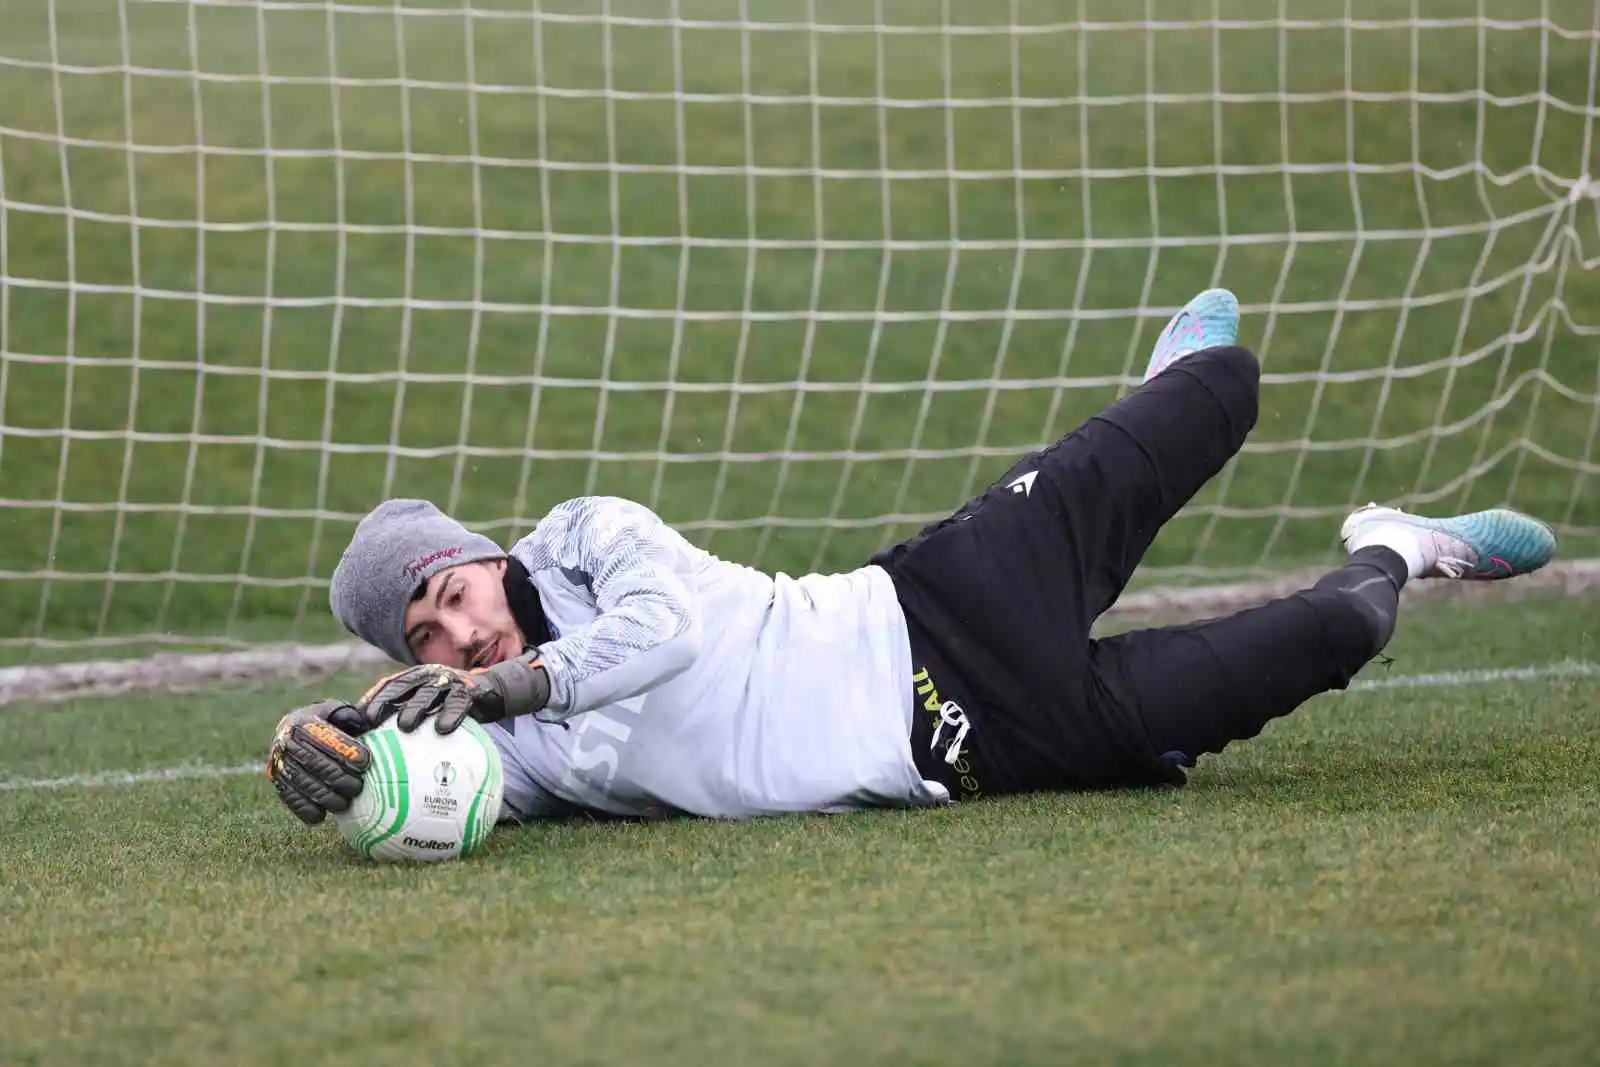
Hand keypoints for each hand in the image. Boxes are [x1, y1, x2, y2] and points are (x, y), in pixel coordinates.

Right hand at [265, 700, 370, 825]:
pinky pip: (289, 798)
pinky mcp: (277, 782)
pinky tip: (321, 816)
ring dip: (325, 796)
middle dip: (338, 777)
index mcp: (302, 720)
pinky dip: (304, 809)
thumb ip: (354, 717)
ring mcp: (278, 762)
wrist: (293, 733)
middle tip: (357, 787)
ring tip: (345, 803)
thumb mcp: (339, 713)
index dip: (345, 750)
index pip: (325, 736)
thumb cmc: (328, 724)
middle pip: (314, 762)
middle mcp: (285, 741)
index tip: (365, 762)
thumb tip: (369, 722)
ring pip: (302, 783)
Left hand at [356, 655, 550, 735]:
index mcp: (417, 679)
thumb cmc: (455, 708)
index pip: (389, 685)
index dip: (373, 698)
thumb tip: (384, 754)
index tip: (357, 718)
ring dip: (415, 707)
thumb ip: (414, 722)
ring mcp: (451, 681)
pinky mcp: (472, 689)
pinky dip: (450, 713)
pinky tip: (443, 728)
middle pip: (403, 686)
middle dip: (386, 701)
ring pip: (428, 692)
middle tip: (372, 720)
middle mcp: (431, 676)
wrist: (493, 693)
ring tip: (405, 726)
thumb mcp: (433, 710)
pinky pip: (459, 701)